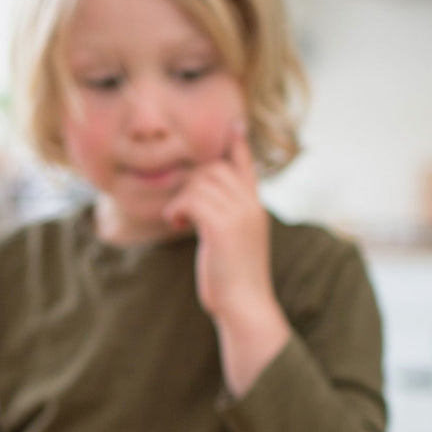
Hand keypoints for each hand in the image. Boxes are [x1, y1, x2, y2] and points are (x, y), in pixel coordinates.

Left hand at [162, 121, 274, 323]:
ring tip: (179, 220)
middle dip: (190, 183)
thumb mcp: (234, 243)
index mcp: (255, 208)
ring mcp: (239, 214)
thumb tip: (202, 213)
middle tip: (182, 209)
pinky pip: (191, 199)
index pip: (246, 166)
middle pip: (213, 169)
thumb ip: (226, 220)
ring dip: (181, 199)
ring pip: (200, 182)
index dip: (238, 144)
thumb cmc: (234, 280)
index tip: (235, 125)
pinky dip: (177, 209)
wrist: (245, 306)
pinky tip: (177, 224)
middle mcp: (250, 206)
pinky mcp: (222, 227)